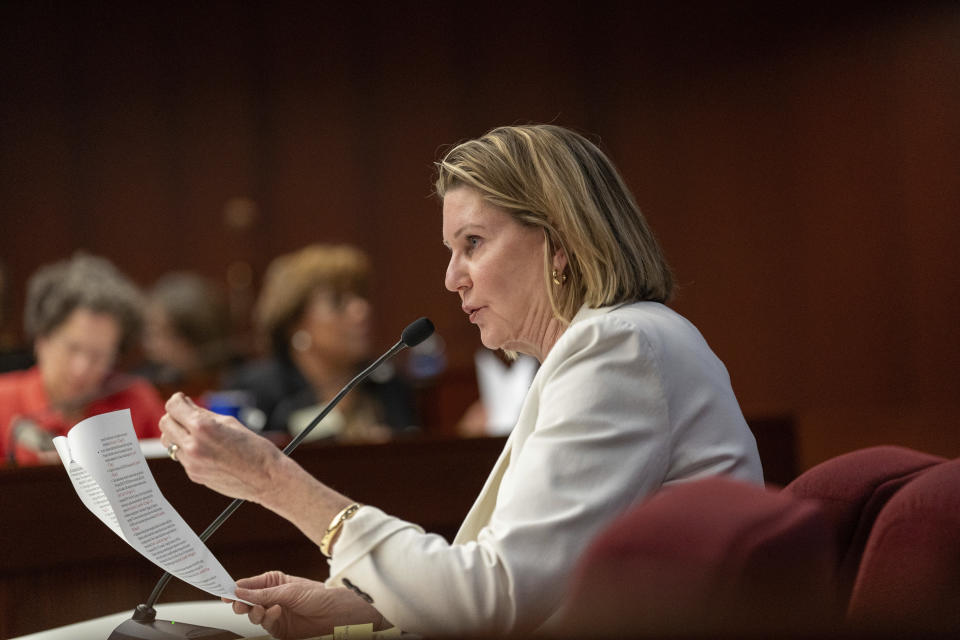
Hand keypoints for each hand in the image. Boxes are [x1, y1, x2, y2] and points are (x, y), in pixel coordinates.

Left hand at [159, 392, 283, 502]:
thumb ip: (205, 415)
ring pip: (169, 442)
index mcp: (202, 428)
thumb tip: (188, 408)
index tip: (182, 400)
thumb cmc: (255, 448)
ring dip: (177, 434)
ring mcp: (191, 463)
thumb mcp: (230, 423)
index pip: (173, 407)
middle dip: (175, 416)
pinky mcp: (193, 475)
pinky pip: (181, 457)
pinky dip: (188, 450)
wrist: (267, 478)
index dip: (178, 400)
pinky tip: (206, 450)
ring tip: (195, 434)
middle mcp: (192, 446)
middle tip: (188, 415)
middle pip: (165, 423)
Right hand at [222, 571, 386, 638]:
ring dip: (254, 610)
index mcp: (274, 582)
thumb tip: (240, 590)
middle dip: (240, 602)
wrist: (337, 614)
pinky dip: (267, 618)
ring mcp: (274, 613)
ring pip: (253, 613)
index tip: (225, 591)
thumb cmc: (319, 595)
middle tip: (237, 603)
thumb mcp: (290, 589)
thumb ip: (264, 592)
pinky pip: (265, 623)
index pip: (249, 584)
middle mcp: (272, 597)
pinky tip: (275, 611)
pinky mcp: (278, 628)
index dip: (236, 588)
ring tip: (260, 607)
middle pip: (247, 600)